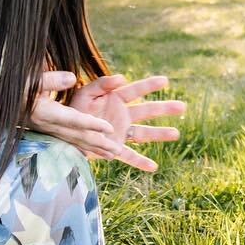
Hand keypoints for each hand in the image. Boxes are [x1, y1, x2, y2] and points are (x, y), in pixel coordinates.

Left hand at [27, 71, 185, 172]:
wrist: (61, 131)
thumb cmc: (72, 109)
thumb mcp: (85, 93)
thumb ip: (101, 84)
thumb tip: (122, 77)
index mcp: (115, 99)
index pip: (136, 91)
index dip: (150, 85)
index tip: (165, 80)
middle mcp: (121, 115)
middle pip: (147, 111)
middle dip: (164, 109)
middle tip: (183, 106)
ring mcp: (120, 132)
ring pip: (143, 133)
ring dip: (159, 133)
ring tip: (176, 134)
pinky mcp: (114, 148)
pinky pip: (129, 156)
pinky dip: (140, 162)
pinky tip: (153, 167)